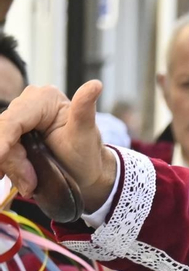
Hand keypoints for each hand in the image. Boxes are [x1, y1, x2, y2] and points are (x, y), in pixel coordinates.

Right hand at [0, 82, 118, 210]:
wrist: (85, 171)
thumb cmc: (87, 153)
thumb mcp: (86, 134)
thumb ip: (84, 110)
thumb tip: (96, 85)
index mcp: (44, 98)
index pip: (14, 120)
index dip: (3, 140)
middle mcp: (27, 103)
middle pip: (4, 133)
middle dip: (12, 161)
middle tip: (29, 185)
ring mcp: (18, 119)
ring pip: (1, 144)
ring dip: (11, 168)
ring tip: (30, 186)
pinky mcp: (13, 133)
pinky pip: (2, 150)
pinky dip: (8, 167)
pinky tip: (20, 180)